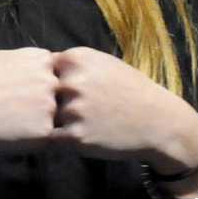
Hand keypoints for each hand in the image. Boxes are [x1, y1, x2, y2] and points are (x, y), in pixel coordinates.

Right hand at [0, 47, 57, 152]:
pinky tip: (11, 136)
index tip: (22, 94)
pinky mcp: (43, 131)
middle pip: (58, 96)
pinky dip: (31, 140)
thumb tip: (5, 60)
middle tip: (18, 112)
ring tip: (13, 126)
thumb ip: (10, 59)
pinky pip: (44, 138)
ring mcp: (50, 106)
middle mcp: (51, 81)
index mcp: (41, 59)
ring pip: (53, 119)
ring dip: (38, 124)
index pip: (55, 75)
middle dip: (43, 104)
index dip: (39, 87)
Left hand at [51, 46, 197, 173]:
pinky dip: (64, 140)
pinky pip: (53, 138)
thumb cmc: (130, 92)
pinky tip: (86, 135)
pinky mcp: (75, 136)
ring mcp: (72, 109)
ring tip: (88, 122)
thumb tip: (37, 65)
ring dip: (60, 122)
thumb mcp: (104, 64)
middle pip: (42, 94)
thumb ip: (72, 64)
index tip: (74, 89)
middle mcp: (72, 82)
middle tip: (83, 109)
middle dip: (55, 103)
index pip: (43, 70)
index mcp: (76, 58)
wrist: (160, 123)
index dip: (55, 83)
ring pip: (47, 117)